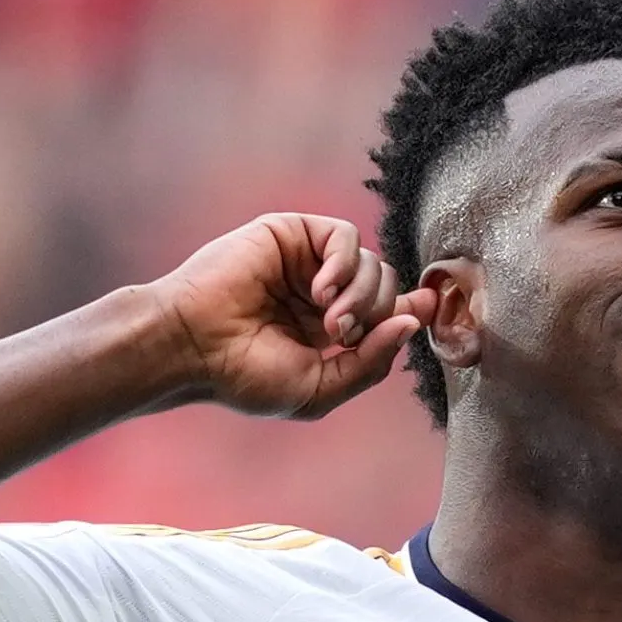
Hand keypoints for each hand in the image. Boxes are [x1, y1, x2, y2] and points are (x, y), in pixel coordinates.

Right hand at [146, 214, 436, 419]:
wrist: (192, 346)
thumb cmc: (244, 376)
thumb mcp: (319, 388)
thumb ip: (370, 363)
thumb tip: (410, 323)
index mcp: (329, 330)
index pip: (388, 311)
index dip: (413, 310)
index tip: (429, 310)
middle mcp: (322, 293)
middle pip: (387, 288)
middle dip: (377, 314)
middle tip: (341, 334)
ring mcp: (307, 262)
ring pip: (373, 264)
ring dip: (361, 296)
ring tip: (329, 321)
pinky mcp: (292, 233)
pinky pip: (346, 236)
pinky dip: (345, 264)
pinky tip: (320, 291)